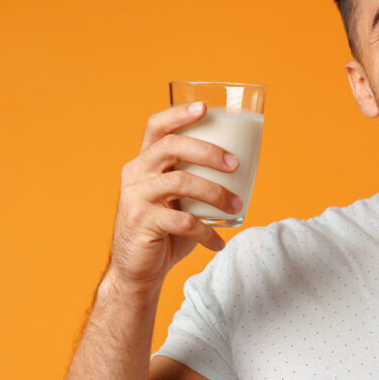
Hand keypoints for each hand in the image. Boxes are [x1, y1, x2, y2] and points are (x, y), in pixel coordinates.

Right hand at [106, 101, 241, 294]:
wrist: (138, 271)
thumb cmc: (166, 232)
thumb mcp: (179, 201)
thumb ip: (196, 181)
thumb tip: (242, 169)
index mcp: (145, 162)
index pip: (156, 127)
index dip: (179, 114)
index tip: (205, 108)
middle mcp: (136, 173)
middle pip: (171, 147)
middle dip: (208, 152)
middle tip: (236, 164)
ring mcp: (136, 197)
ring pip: (180, 182)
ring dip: (215, 193)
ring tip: (237, 206)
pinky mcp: (141, 222)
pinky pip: (182, 221)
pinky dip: (207, 232)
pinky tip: (219, 243)